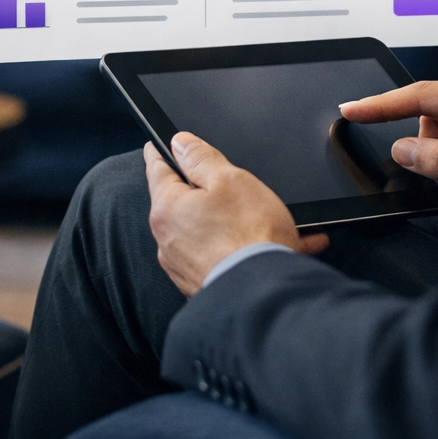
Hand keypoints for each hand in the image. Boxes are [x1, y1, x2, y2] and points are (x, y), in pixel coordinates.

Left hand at [144, 133, 328, 296]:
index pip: (157, 170)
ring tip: (268, 218)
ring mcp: (184, 266)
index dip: (160, 153)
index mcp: (168, 208)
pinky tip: (281, 245)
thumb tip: (180, 143)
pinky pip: (222, 256)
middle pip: (182, 202)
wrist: (264, 296)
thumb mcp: (230, 179)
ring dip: (231, 222)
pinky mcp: (202, 284)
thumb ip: (201, 157)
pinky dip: (242, 247)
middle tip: (227, 180)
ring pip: (207, 230)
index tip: (156, 146)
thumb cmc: (250, 236)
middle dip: (204, 190)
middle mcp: (168, 240)